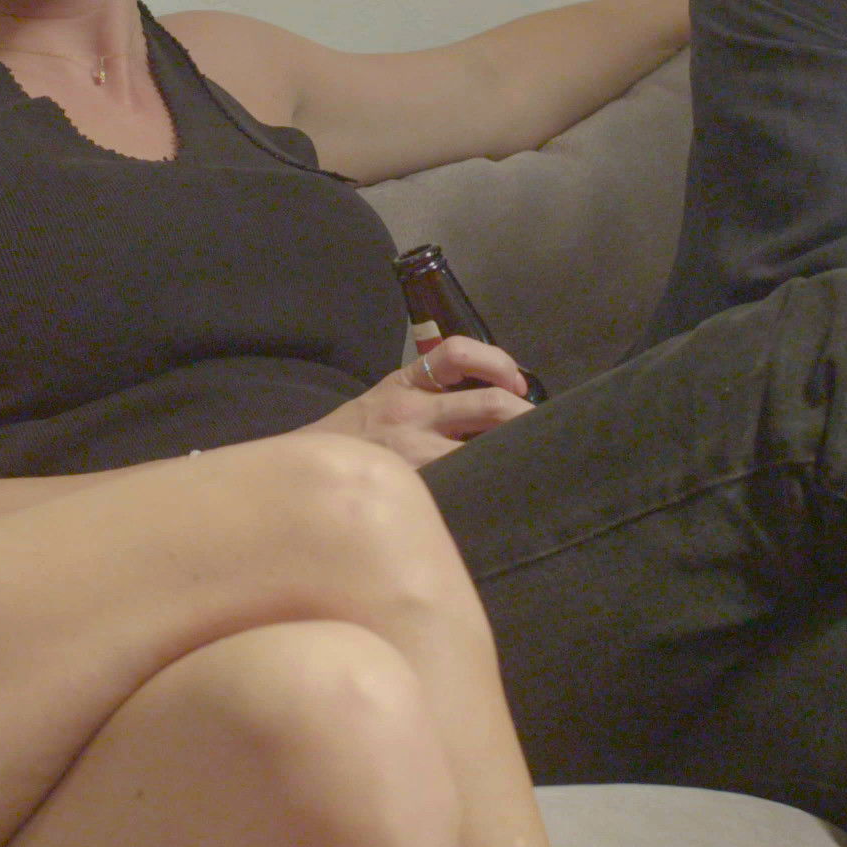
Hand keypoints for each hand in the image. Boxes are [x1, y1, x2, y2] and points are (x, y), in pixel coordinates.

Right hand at [314, 337, 534, 467]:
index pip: (458, 353)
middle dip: (523, 416)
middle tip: (541, 430)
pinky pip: (461, 482)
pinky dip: (484, 485)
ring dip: (512, 452)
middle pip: (488, 405)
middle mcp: (412, 412)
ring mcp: (414, 452)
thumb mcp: (384, 398)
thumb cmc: (354, 436)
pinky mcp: (415, 485)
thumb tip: (496, 404)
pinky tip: (499, 493)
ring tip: (529, 460)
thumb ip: (429, 395)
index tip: (515, 382)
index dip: (498, 362)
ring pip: (482, 449)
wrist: (305, 468)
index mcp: (406, 383)